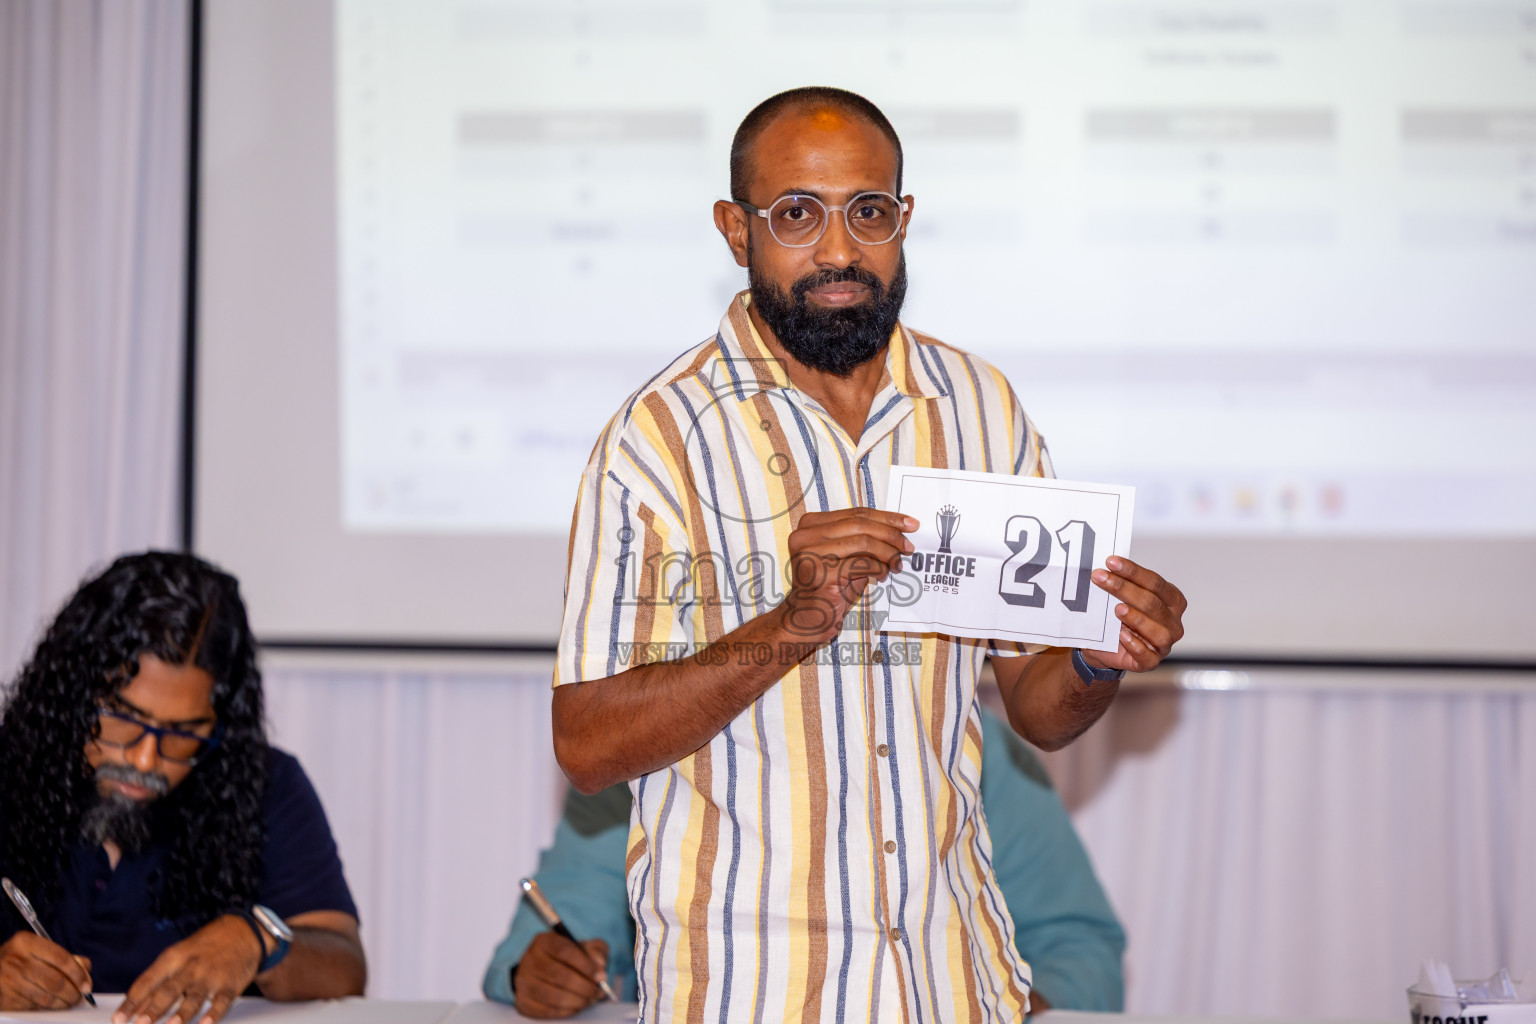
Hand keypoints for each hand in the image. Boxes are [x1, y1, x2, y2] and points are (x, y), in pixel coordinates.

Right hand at [0, 931, 92, 1009]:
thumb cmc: (19, 958)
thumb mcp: (37, 948)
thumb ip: (63, 956)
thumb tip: (85, 972)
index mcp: (26, 943)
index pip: (61, 958)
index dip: (78, 974)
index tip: (86, 984)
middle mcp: (16, 960)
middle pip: (54, 981)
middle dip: (72, 992)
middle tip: (79, 997)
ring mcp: (8, 981)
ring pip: (44, 997)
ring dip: (61, 1003)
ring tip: (68, 1002)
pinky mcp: (4, 998)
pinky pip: (32, 1007)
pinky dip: (45, 1008)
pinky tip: (50, 1005)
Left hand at [114, 915, 261, 1023]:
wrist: (243, 932)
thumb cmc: (204, 947)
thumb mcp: (178, 956)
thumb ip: (157, 982)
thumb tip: (133, 1008)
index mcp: (173, 958)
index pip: (147, 981)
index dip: (131, 1001)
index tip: (118, 1019)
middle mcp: (191, 967)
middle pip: (169, 990)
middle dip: (153, 1008)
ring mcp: (211, 976)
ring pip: (194, 997)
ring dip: (181, 1013)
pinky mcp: (230, 984)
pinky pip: (221, 1001)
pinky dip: (214, 1013)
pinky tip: (206, 1023)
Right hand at [513, 933, 610, 1018]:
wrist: (541, 972)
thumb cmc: (567, 959)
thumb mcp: (583, 947)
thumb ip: (596, 950)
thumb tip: (599, 963)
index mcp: (544, 941)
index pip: (565, 951)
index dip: (585, 965)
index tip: (601, 976)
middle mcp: (530, 959)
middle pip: (559, 975)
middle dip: (584, 987)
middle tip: (599, 992)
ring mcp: (524, 982)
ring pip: (553, 995)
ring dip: (577, 1000)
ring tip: (590, 999)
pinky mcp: (523, 1001)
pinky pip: (547, 1010)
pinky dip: (567, 1011)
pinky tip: (577, 1006)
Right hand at [782, 508, 916, 643]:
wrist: (808, 619)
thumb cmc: (830, 587)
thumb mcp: (846, 556)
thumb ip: (862, 539)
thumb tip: (898, 530)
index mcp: (810, 524)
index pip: (856, 513)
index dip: (886, 517)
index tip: (910, 524)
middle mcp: (805, 535)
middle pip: (860, 525)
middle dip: (891, 534)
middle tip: (909, 546)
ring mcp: (810, 553)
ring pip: (863, 542)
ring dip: (887, 552)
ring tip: (897, 563)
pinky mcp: (820, 572)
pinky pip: (861, 564)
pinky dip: (879, 568)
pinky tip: (884, 575)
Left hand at [1083, 556, 1186, 673]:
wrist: (1103, 647)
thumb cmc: (1116, 617)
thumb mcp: (1119, 598)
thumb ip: (1120, 585)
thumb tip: (1106, 568)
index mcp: (1172, 600)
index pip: (1155, 583)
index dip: (1133, 571)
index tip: (1110, 562)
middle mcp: (1173, 622)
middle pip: (1152, 603)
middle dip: (1125, 589)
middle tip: (1100, 578)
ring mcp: (1164, 644)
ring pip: (1158, 632)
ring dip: (1136, 619)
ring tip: (1117, 609)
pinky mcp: (1151, 662)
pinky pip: (1148, 657)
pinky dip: (1135, 646)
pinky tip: (1122, 636)